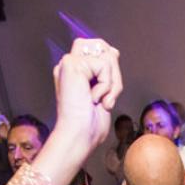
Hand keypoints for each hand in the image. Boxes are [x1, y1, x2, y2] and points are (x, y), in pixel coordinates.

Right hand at [49, 38, 121, 157]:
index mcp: (75, 72)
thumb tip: (113, 50)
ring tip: (101, 100)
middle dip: (114, 73)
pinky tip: (94, 98)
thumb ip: (107, 71)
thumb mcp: (105, 93)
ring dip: (112, 83)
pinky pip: (104, 64)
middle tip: (106, 98)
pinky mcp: (71, 63)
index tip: (106, 92)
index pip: (98, 49)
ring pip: (107, 56)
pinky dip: (106, 84)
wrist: (79, 136)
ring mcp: (69, 63)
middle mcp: (70, 65)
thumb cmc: (90, 125)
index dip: (110, 64)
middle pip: (104, 48)